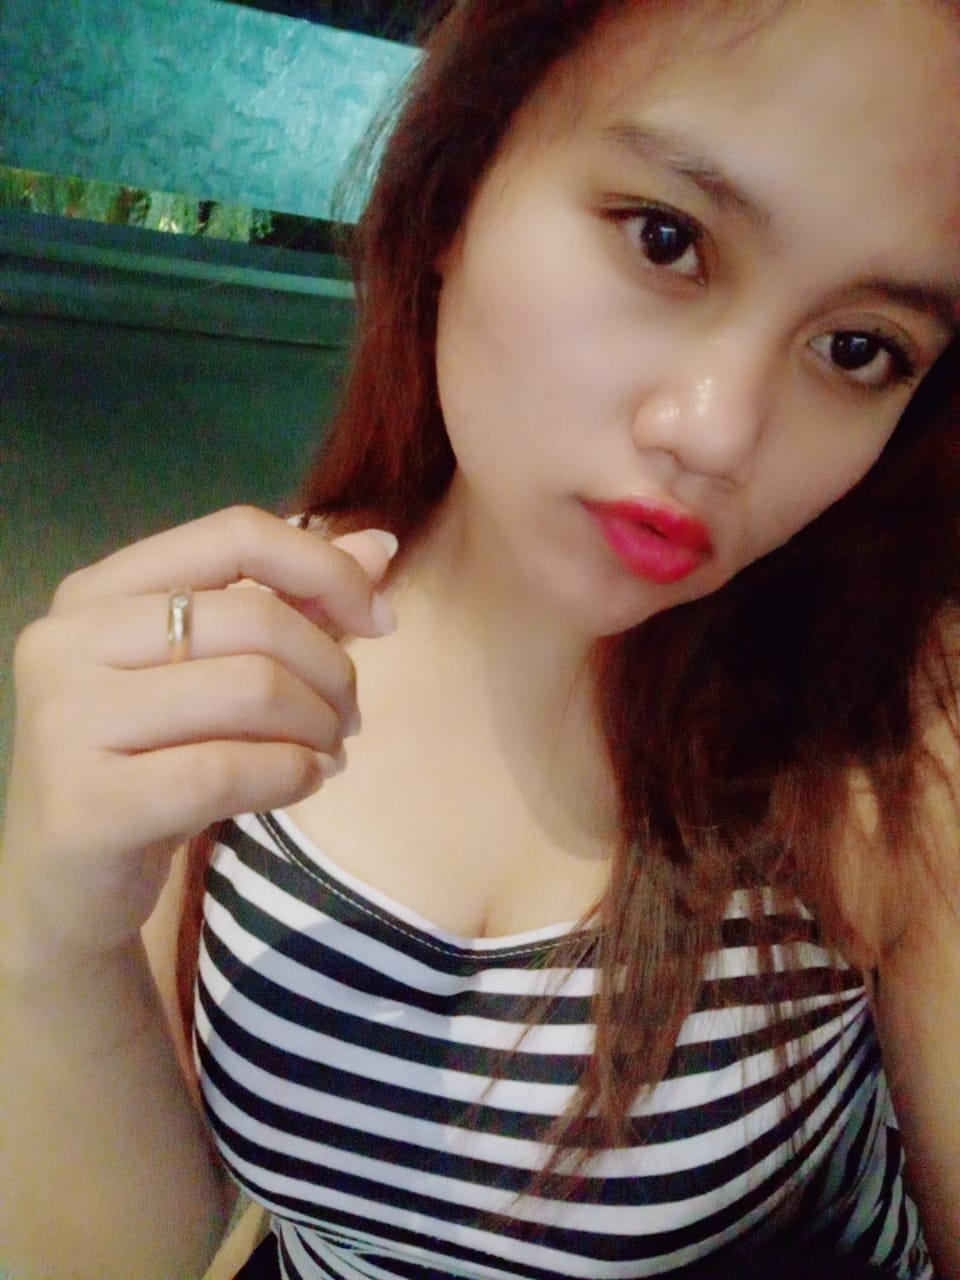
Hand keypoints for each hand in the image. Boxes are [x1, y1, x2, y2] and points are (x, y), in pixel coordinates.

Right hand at [1, 506, 396, 972]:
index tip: (379, 622)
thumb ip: (290, 602)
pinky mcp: (86, 802)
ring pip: (252, 690)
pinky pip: (227, 770)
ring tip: (326, 755)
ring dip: (317, 728)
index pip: (236, 534)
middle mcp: (68, 639)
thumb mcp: (211, 674)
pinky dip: (291, 775)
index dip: (326, 570)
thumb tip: (380, 545)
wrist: (64, 884)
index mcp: (99, 589)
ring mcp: (66, 718)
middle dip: (332, 671)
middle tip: (346, 720)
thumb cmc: (145, 763)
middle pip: (257, 619)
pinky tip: (304, 783)